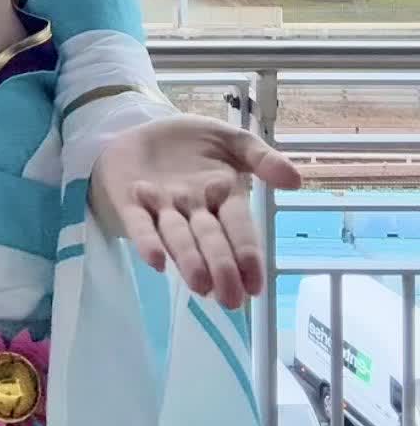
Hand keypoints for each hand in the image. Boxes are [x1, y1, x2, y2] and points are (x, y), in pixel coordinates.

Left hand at [90, 115, 300, 307]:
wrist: (141, 126)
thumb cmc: (191, 141)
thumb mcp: (232, 141)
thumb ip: (261, 158)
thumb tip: (295, 181)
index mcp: (222, 196)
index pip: (239, 229)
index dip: (247, 255)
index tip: (256, 286)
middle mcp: (193, 209)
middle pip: (210, 240)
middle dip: (221, 268)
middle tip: (230, 299)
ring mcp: (161, 207)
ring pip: (178, 237)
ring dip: (189, 260)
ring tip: (201, 286)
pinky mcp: (130, 202)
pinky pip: (139, 225)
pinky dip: (147, 242)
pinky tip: (156, 262)